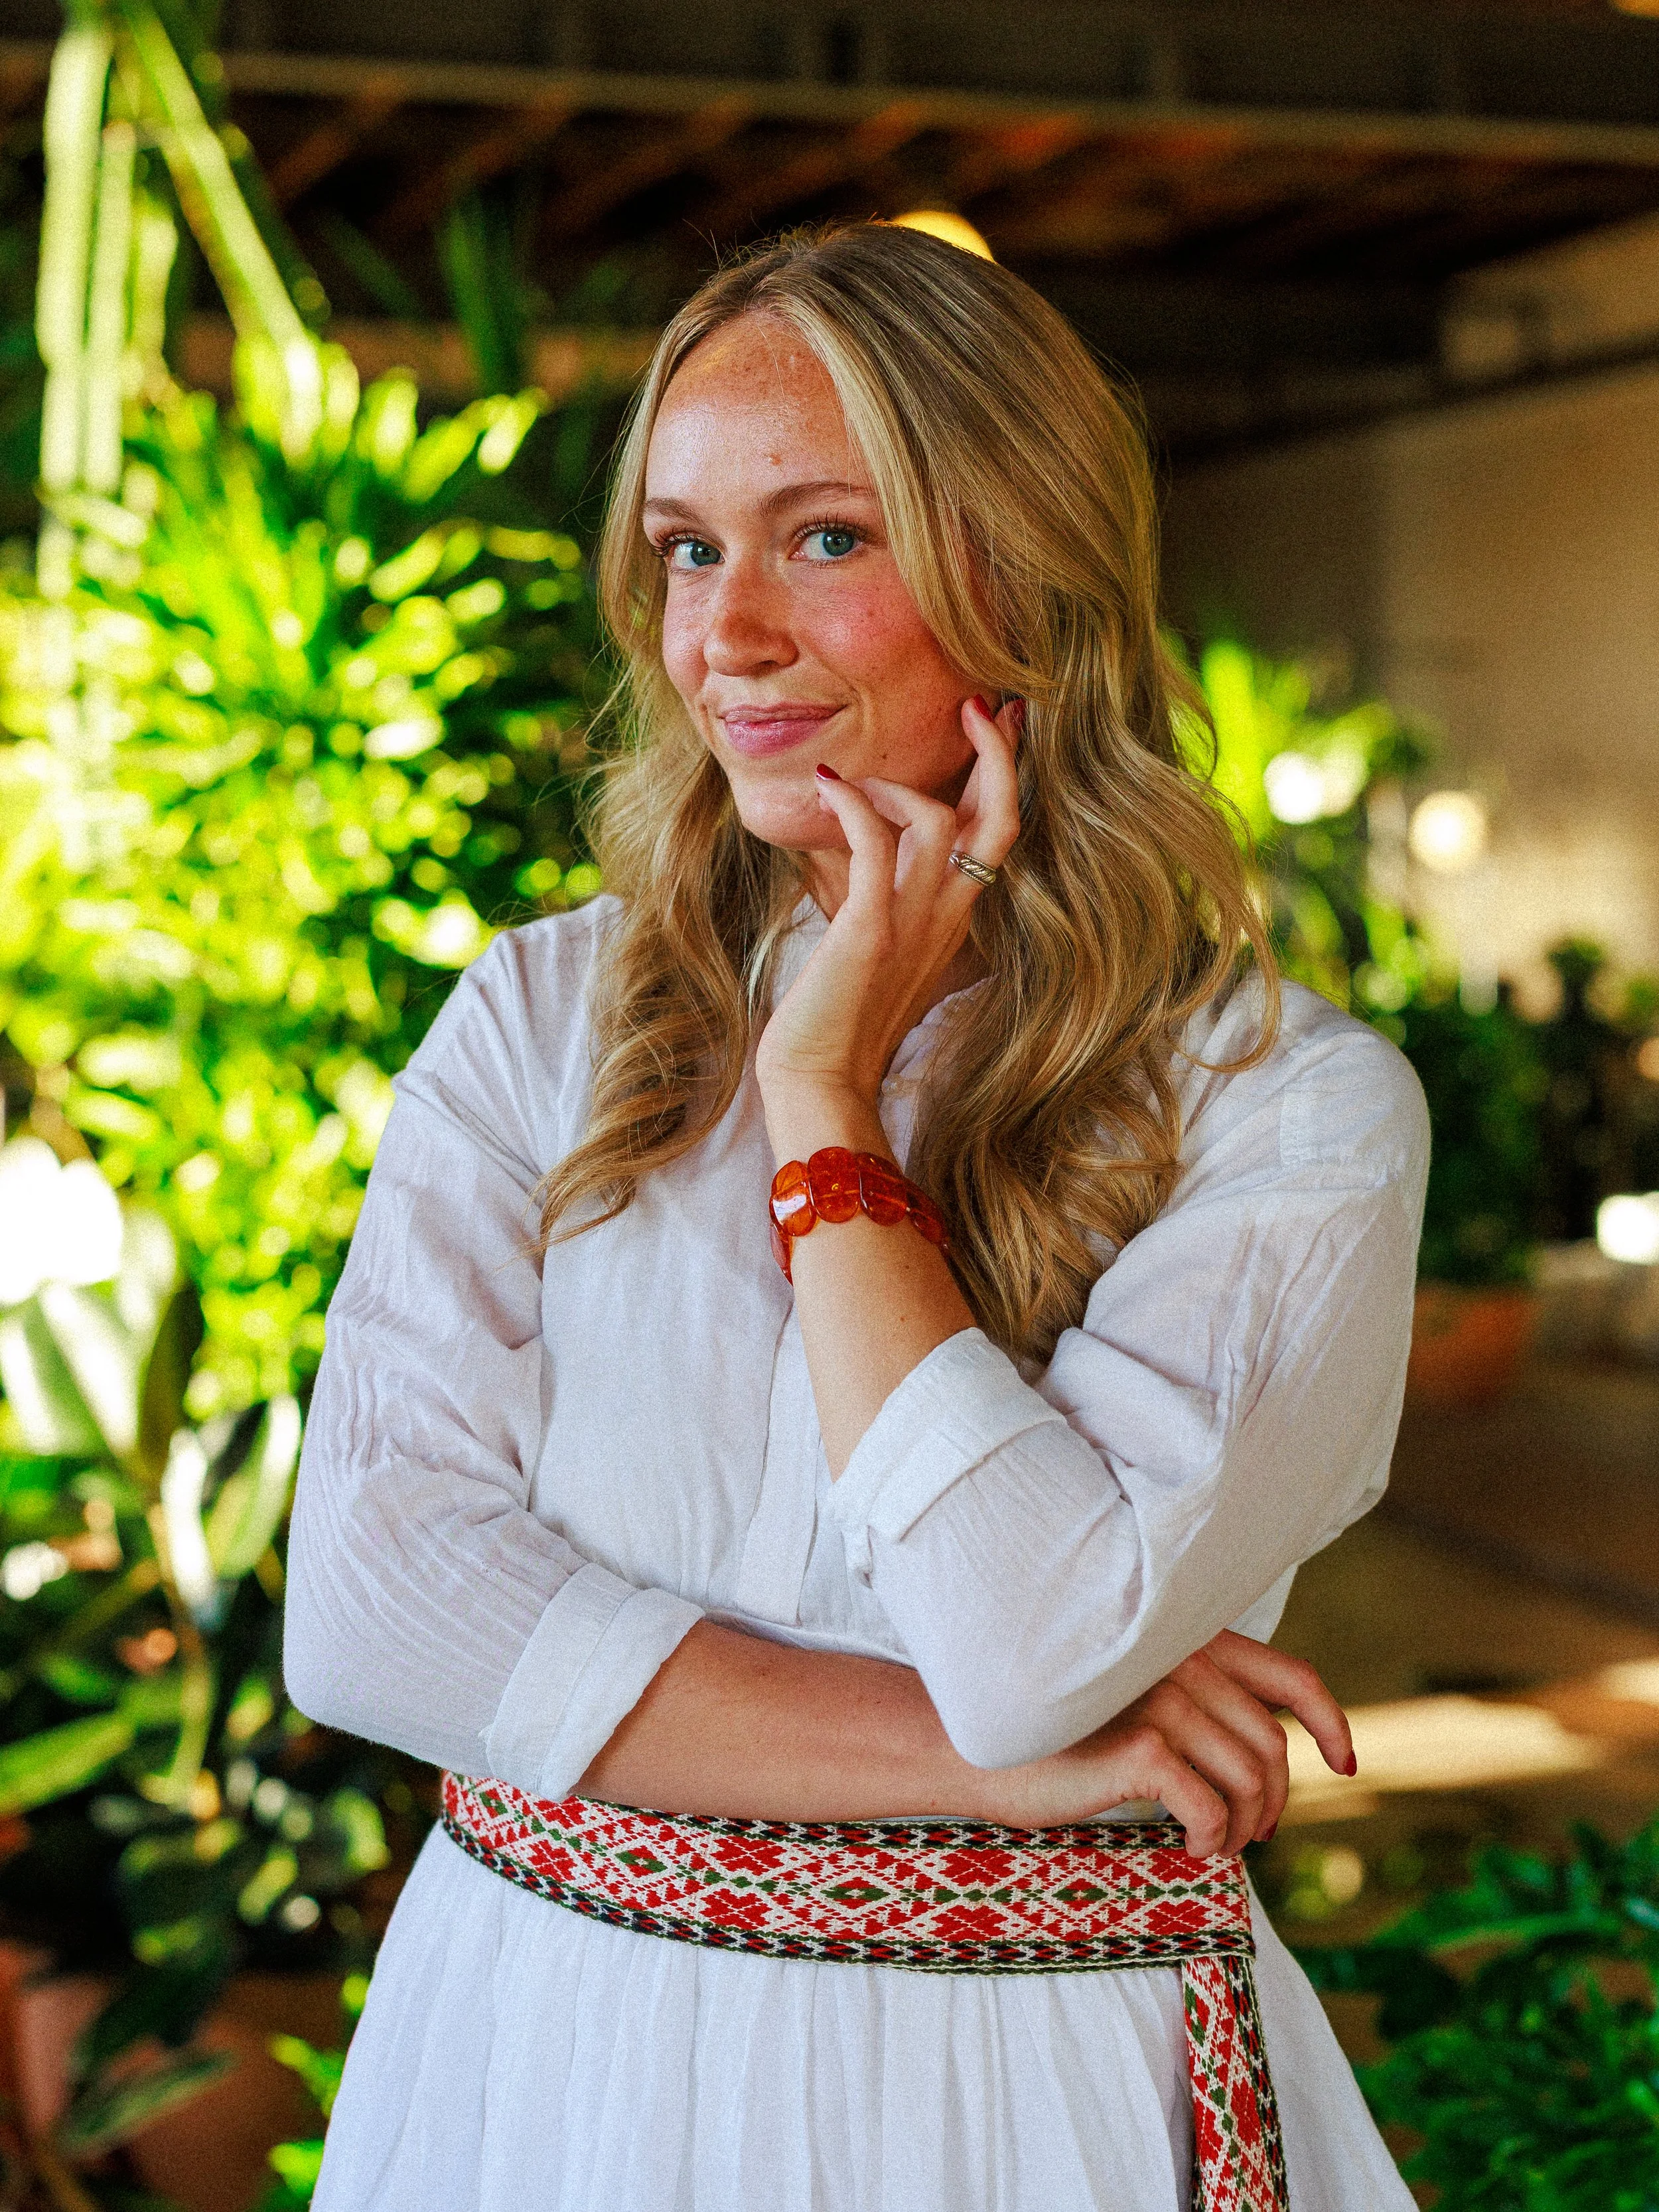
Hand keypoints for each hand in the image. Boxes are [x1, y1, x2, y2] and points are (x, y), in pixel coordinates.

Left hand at [755, 694, 1021, 1116]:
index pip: (1001, 830)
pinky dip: (853, 803)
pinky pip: (874, 843)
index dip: (1008, 770)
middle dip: (995, 751)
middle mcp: (948, 915)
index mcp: (957, 916)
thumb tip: (879, 851)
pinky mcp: (869, 930)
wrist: (821, 1079)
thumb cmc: (842, 1016)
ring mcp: (913, 921)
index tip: (1004, 718)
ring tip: (851, 785)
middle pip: (1000, 816)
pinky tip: (828, 786)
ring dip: (896, 785)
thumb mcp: (883, 946)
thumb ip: (895, 898)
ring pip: (940, 819)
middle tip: (978, 701)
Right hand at [978, 1632, 1354, 1857]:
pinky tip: (1188, 1848)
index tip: (1345, 1763)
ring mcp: (1160, 1698)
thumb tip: (1265, 1764)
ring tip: (1211, 1846)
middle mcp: (1180, 1660)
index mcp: (1188, 1642)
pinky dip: (1212, 1840)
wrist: (970, 1746)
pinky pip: (1211, 1808)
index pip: (1291, 1678)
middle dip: (1273, 1802)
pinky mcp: (1140, 1745)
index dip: (1331, 1723)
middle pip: (1272, 1747)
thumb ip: (1193, 1705)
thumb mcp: (1132, 1701)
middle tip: (1250, 1836)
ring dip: (1241, 1829)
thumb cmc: (1052, 1733)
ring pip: (1249, 1781)